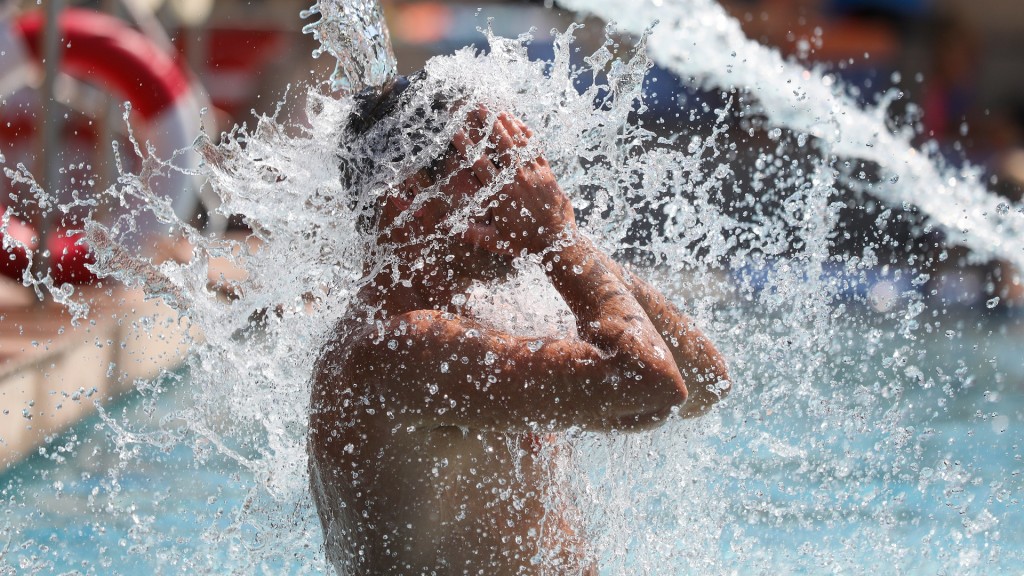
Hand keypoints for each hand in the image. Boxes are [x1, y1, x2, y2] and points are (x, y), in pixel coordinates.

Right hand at [454, 111, 575, 255]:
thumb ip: (471, 232)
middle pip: (500, 144)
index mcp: (500, 193)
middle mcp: (516, 179)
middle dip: (488, 124)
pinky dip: (527, 135)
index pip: (478, 163)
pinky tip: (520, 124)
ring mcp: (533, 173)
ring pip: (518, 143)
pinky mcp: (546, 173)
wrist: (557, 242)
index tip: (455, 130)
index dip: (466, 145)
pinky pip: (535, 149)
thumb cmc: (525, 243)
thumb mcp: (495, 241)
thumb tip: (447, 227)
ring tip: (497, 110)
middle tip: (478, 107)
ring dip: (507, 124)